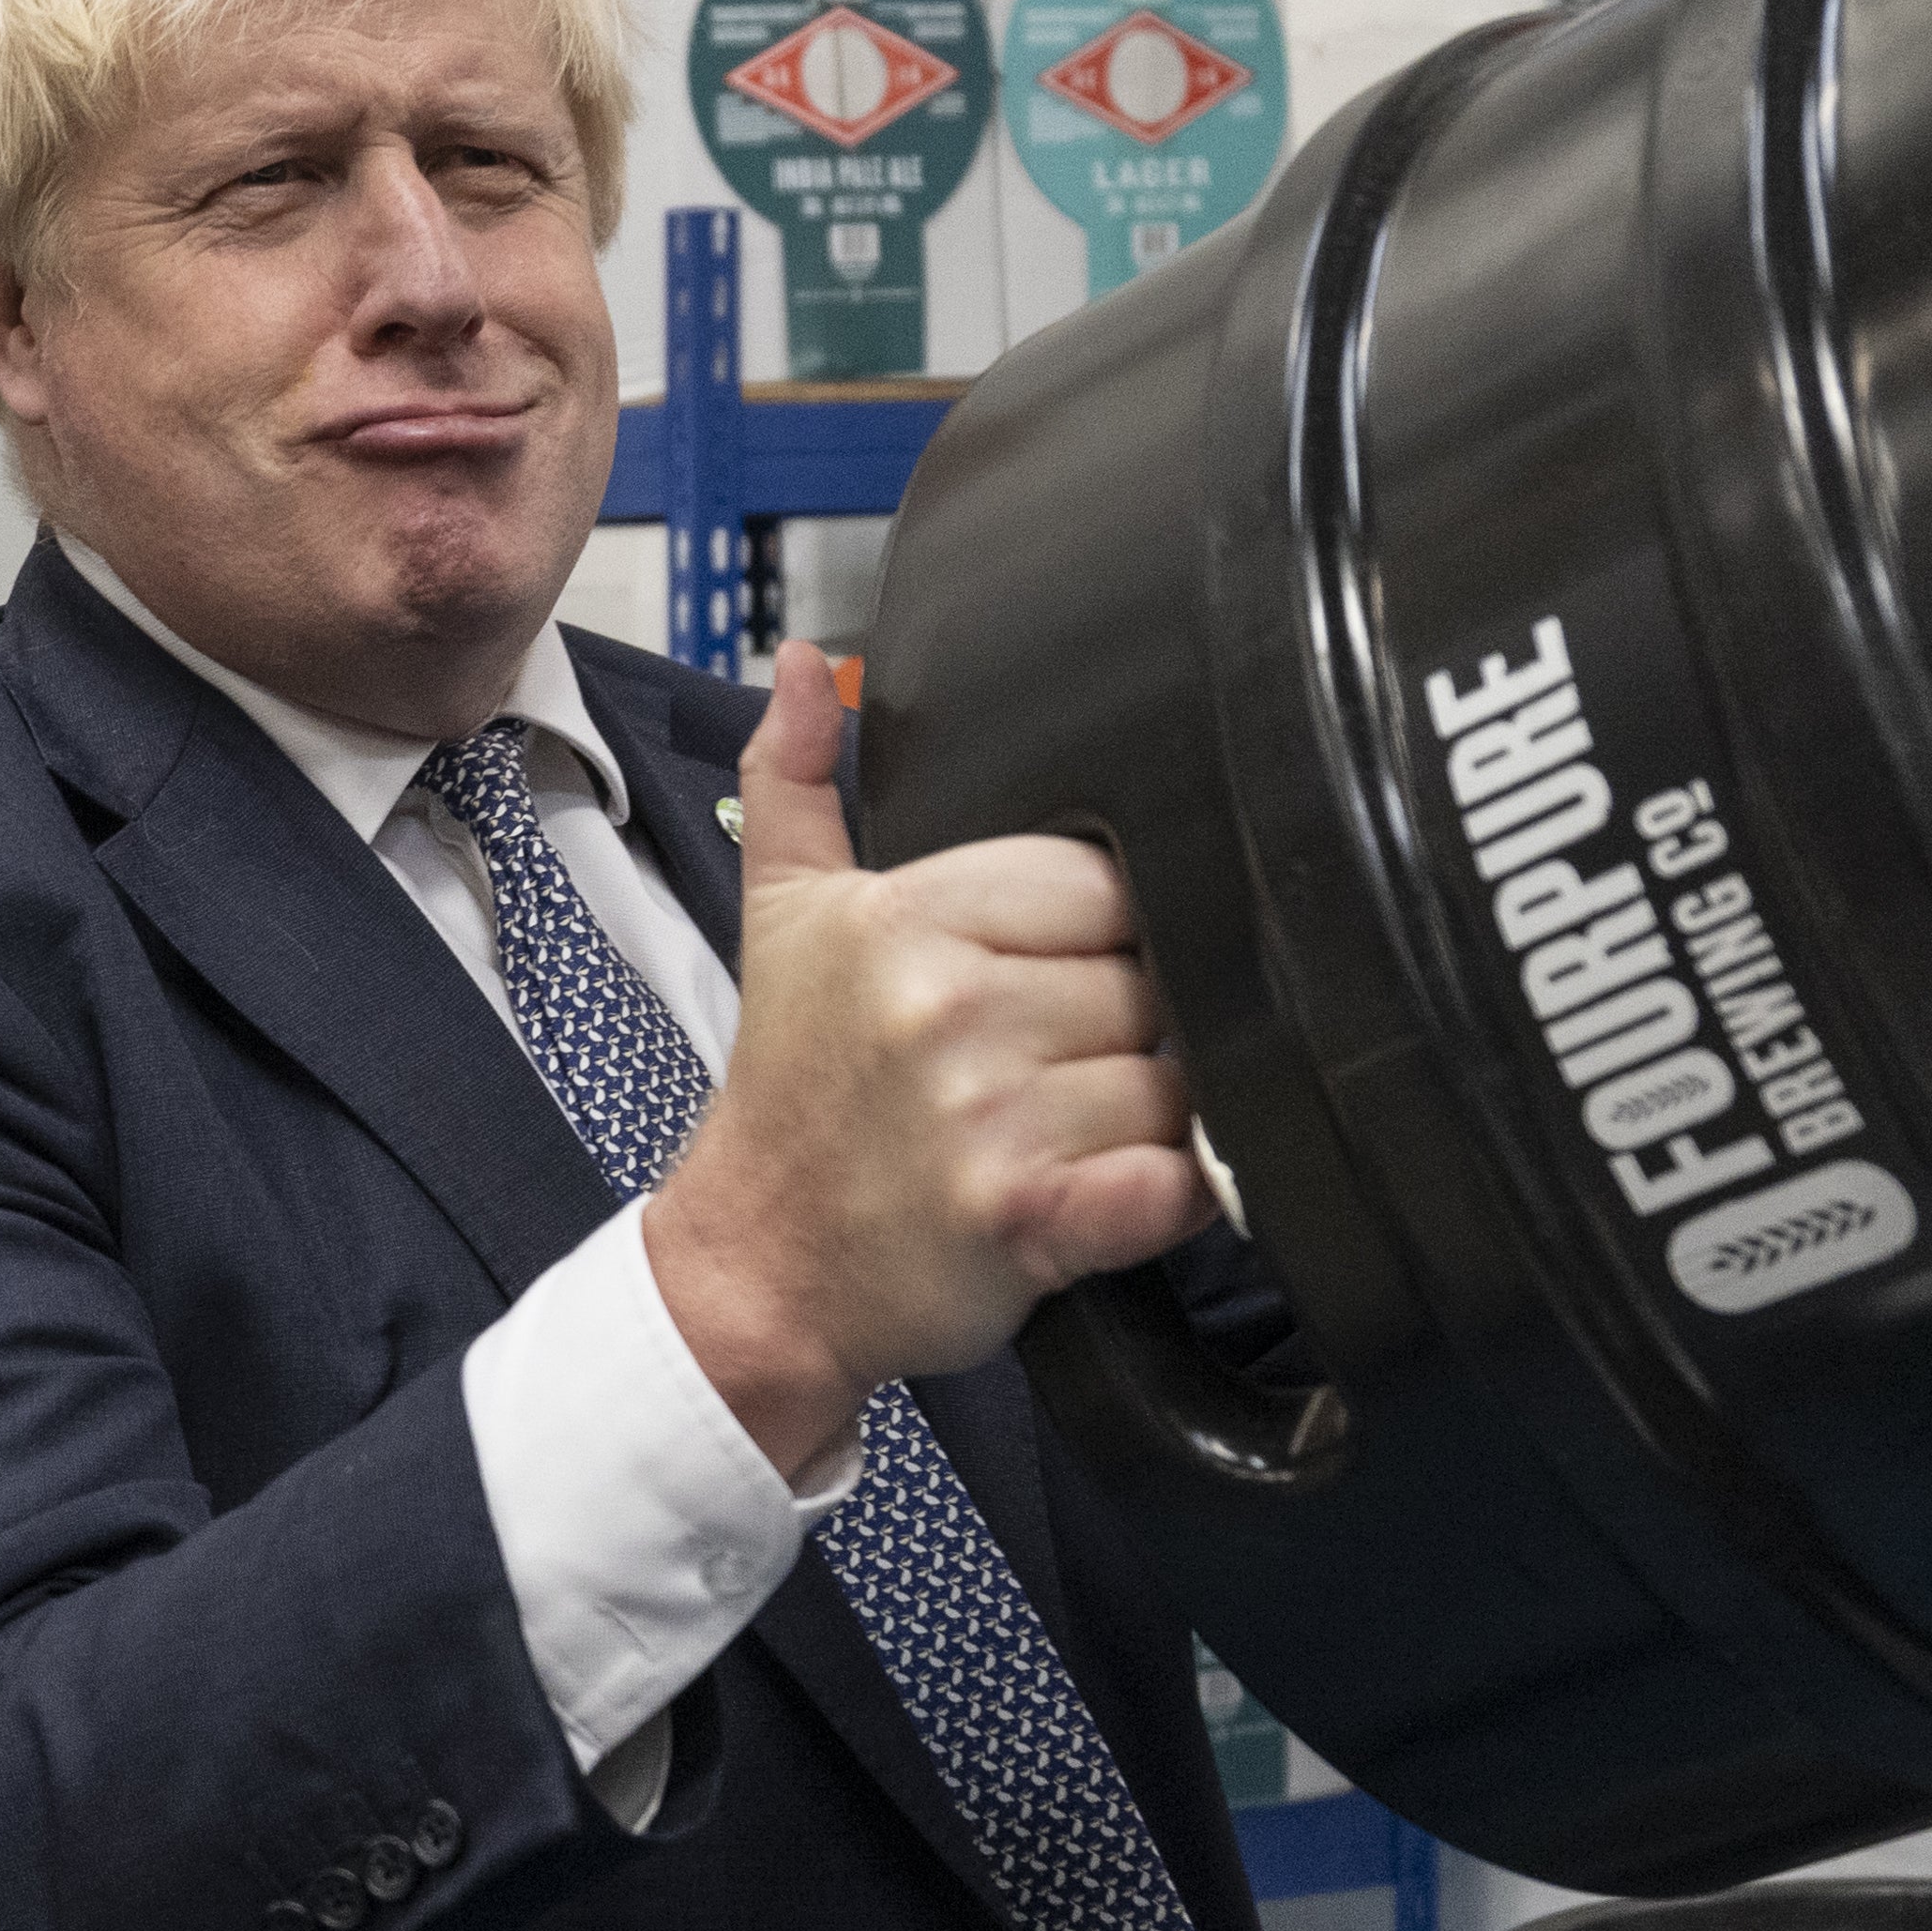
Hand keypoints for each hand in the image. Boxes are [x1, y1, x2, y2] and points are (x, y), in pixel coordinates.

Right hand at [644, 640, 1212, 1472]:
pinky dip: (1172, 1195)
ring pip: (1174, 1082)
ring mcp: (988, 1117)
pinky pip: (1176, 1181)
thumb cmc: (792, 1098)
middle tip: (1053, 1071)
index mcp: (903, 919)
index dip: (1101, 936)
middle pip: (1150, 979)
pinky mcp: (1030, 1219)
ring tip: (1069, 1134)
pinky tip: (1117, 1192)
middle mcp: (945, 1009)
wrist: (755, 1267)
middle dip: (1126, 1030)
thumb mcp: (781, 919)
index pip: (1103, 879)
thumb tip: (802, 663)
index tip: (1047, 986)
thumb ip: (802, 781)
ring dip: (1149, 1118)